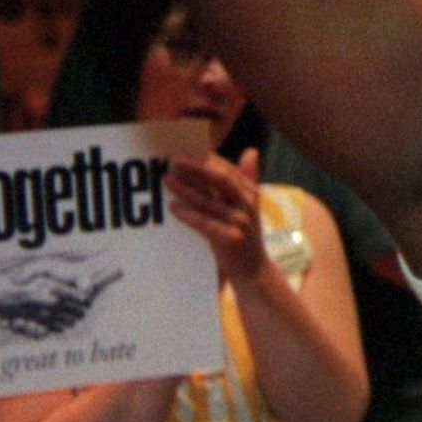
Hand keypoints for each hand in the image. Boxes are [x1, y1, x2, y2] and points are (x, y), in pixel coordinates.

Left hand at [166, 147, 269, 286]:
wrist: (254, 270)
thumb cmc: (246, 235)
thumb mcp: (249, 206)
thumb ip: (248, 178)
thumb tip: (251, 151)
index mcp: (250, 194)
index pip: (228, 171)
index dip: (208, 160)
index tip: (187, 151)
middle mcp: (247, 205)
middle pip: (220, 181)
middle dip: (196, 168)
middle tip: (174, 160)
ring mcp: (240, 222)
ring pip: (209, 201)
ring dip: (186, 189)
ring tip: (167, 180)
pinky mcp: (231, 240)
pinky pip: (206, 224)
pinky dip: (189, 215)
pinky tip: (174, 208)